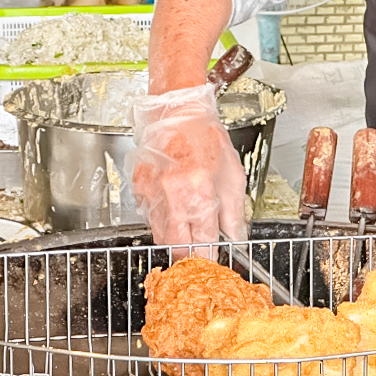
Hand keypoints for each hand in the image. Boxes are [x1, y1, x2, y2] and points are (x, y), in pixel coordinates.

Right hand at [132, 84, 247, 245]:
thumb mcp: (233, 177)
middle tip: (199, 257)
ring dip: (175, 242)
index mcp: (200, 195)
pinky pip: (149, 218)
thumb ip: (235, 214)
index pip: (204, 243)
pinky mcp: (140, 190)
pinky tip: (174, 215)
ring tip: (188, 236)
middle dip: (190, 258)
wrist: (177, 114)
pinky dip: (162, 223)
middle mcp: (173, 199)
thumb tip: (236, 238)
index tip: (213, 262)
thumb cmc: (206, 140)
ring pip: (160, 237)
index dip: (210, 257)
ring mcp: (152, 195)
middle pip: (178, 248)